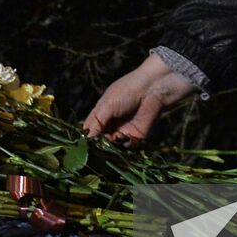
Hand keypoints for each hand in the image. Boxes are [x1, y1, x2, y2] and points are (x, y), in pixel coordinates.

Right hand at [82, 53, 197, 143]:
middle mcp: (110, 123)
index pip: (89, 128)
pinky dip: (124, 144)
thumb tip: (87, 137)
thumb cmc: (127, 92)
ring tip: (114, 135)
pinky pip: (126, 146)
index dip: (86, 135)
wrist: (152, 90)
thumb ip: (97, 122)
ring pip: (111, 145)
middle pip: (99, 139)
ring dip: (110, 144)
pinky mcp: (135, 136)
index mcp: (101, 113)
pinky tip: (124, 135)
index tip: (83, 142)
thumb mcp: (108, 105)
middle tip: (98, 142)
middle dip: (98, 143)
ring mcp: (122, 130)